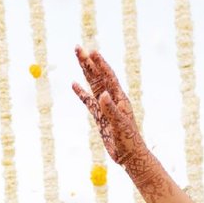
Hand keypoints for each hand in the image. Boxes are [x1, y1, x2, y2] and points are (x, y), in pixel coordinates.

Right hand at [73, 48, 146, 168]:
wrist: (129, 154)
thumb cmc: (128, 139)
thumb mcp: (119, 124)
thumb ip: (110, 109)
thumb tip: (103, 94)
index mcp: (119, 98)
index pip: (108, 76)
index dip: (99, 64)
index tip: (91, 51)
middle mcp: (112, 98)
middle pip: (98, 76)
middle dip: (88, 62)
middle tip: (77, 48)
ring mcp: (104, 106)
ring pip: (92, 85)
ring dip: (84, 71)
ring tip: (78, 58)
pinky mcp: (99, 116)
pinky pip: (88, 101)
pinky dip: (81, 93)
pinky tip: (74, 84)